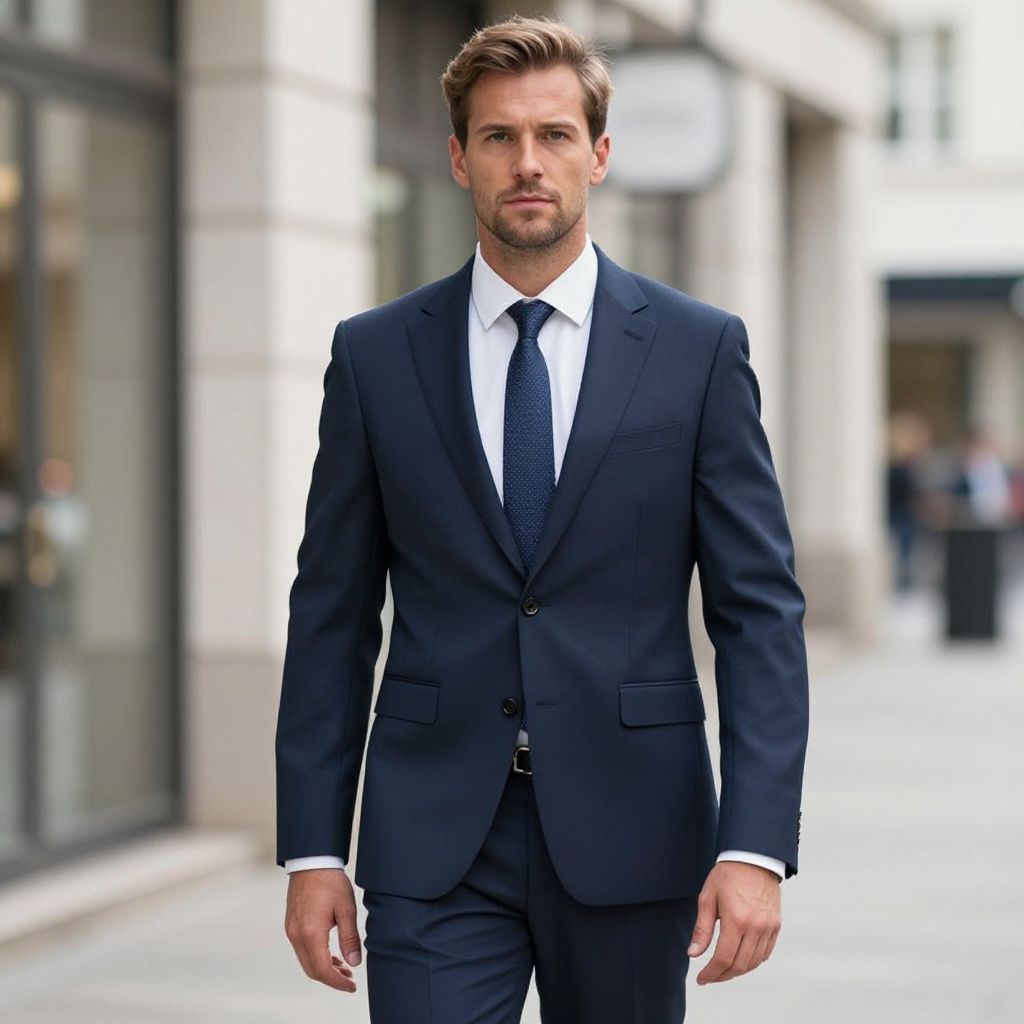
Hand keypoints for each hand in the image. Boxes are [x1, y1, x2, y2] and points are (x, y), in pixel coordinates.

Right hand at [284, 868, 362, 991]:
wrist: (311, 861)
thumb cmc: (330, 881)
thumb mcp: (346, 909)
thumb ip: (350, 938)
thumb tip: (355, 962)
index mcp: (311, 933)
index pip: (322, 970)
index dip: (337, 982)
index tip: (352, 986)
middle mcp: (297, 935)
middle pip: (312, 969)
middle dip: (331, 978)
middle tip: (350, 980)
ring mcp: (292, 930)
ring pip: (306, 960)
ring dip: (323, 968)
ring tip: (344, 968)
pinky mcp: (292, 924)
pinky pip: (302, 949)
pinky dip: (316, 957)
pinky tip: (330, 954)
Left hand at [687, 860, 781, 984]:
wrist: (753, 858)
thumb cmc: (727, 875)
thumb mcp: (708, 898)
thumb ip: (701, 930)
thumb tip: (693, 954)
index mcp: (736, 920)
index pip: (723, 959)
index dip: (711, 973)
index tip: (701, 979)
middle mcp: (755, 927)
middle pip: (739, 965)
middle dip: (722, 976)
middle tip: (710, 977)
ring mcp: (768, 927)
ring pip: (753, 962)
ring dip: (737, 971)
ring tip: (723, 969)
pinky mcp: (776, 925)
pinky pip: (765, 953)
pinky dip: (752, 961)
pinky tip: (740, 959)